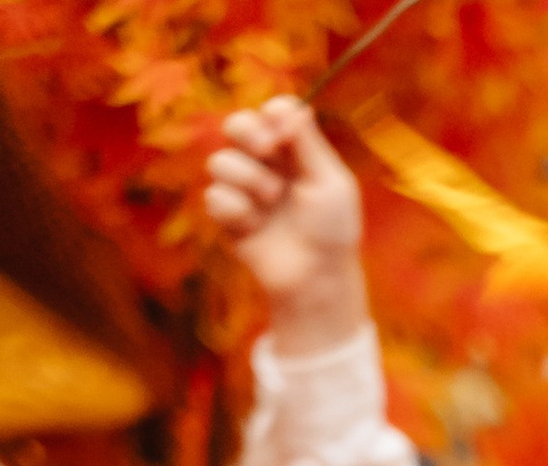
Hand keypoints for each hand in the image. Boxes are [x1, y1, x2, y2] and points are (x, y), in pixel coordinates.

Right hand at [206, 101, 367, 353]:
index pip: (273, 113)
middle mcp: (267, 166)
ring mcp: (245, 191)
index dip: (273, 114)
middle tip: (266, 150)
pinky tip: (253, 225)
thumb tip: (288, 104)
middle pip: (237, 125)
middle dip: (246, 130)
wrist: (318, 279)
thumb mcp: (331, 182)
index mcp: (295, 153)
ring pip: (221, 161)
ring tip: (271, 200)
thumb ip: (308, 142)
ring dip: (246, 178)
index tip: (282, 129)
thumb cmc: (333, 232)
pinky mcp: (229, 218)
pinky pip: (215, 196)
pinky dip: (234, 208)